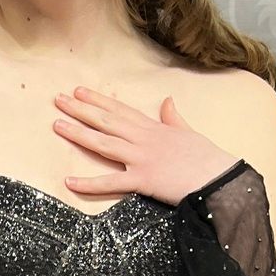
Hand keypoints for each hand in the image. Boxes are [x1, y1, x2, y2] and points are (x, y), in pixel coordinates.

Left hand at [52, 86, 239, 207]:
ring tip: (57, 125)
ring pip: (103, 144)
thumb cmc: (206, 157)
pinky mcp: (142, 181)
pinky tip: (69, 182)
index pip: (120, 110)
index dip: (99, 100)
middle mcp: (143, 139)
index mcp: (153, 128)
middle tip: (58, 100)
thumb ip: (173, 117)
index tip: (80, 91)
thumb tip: (167, 100)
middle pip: (106, 121)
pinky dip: (89, 184)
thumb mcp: (188, 131)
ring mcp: (141, 159)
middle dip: (81, 109)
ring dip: (79, 134)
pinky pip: (110, 183)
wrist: (218, 178)